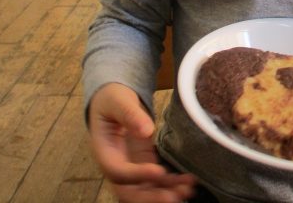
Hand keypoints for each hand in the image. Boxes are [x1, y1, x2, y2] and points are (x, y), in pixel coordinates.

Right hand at [88, 83, 195, 202]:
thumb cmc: (111, 99)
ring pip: (145, 190)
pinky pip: (157, 180)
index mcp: (105, 151)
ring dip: (165, 193)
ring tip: (187, 189)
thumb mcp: (117, 100)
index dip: (136, 176)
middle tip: (174, 196)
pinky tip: (188, 181)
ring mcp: (131, 167)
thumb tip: (146, 131)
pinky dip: (172, 183)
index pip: (117, 172)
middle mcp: (117, 165)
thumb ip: (130, 114)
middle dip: (151, 197)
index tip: (159, 171)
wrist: (112, 101)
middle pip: (129, 191)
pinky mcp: (144, 164)